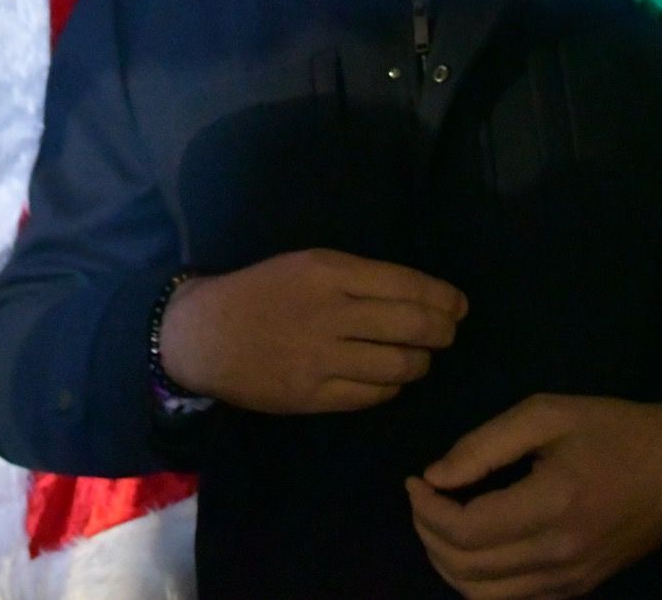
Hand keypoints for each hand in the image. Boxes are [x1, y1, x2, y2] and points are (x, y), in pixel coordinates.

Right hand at [157, 248, 466, 413]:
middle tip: (447, 334)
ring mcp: (321, 358)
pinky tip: (389, 380)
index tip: (458, 305)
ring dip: (420, 363)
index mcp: (328, 271)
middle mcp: (329, 313)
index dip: (444, 298)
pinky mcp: (312, 396)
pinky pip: (373, 396)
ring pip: (400, 366)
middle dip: (443, 332)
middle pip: (413, 326)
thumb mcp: (304, 264)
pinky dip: (391, 388)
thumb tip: (417, 295)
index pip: (406, 285)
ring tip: (420, 358)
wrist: (203, 334)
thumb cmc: (260, 291)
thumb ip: (356, 277)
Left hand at [406, 395, 661, 599]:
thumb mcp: (547, 413)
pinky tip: (474, 546)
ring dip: (447, 564)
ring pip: (481, 597)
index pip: (465, 530)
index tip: (416, 479)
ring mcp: (568, 582)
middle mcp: (559, 555)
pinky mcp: (575, 591)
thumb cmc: (612, 430)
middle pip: (465, 569)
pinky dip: (478, 582)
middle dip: (427, 533)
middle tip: (424, 498)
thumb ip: (484, 444)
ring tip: (440, 522)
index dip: (426, 509)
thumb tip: (434, 476)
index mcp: (552, 505)